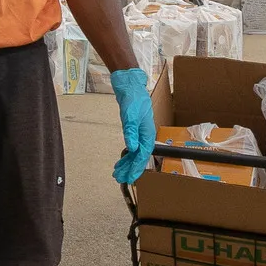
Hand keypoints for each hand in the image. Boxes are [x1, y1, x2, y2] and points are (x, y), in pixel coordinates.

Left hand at [110, 67, 155, 185]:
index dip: (136, 167)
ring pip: (134, 153)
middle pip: (138, 156)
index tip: (129, 178)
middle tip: (120, 179)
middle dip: (130, 168)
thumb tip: (132, 148)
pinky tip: (121, 161)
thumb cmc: (133, 100)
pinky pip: (131, 147)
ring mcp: (139, 133)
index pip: (142, 155)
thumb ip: (131, 133)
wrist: (131, 87)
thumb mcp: (130, 116)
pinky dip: (126, 155)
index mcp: (147, 133)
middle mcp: (145, 135)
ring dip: (127, 163)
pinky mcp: (133, 130)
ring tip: (117, 173)